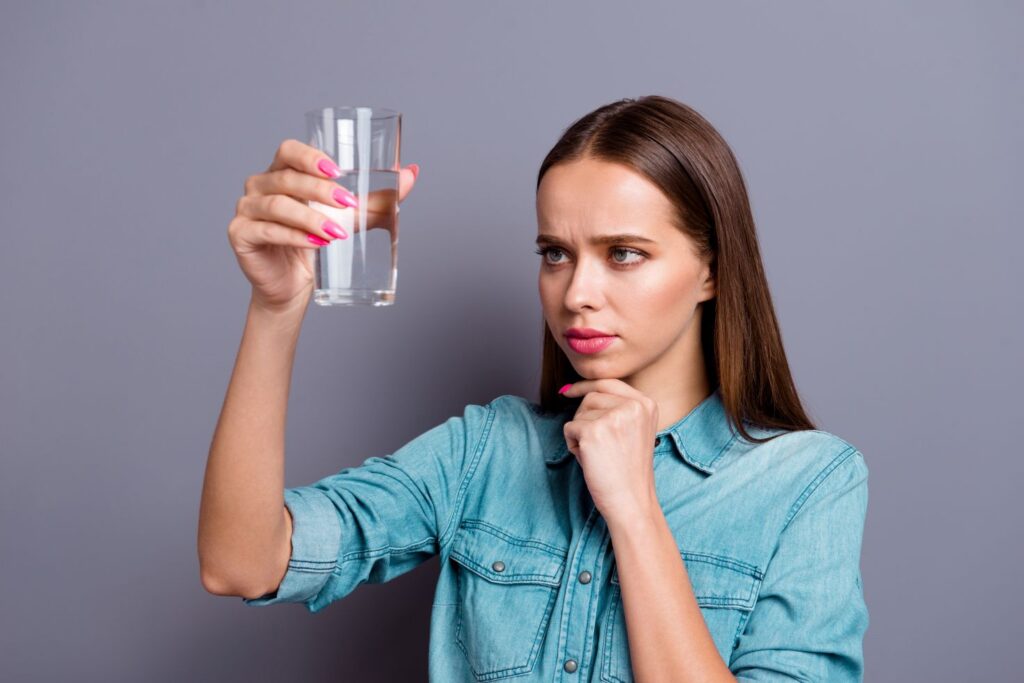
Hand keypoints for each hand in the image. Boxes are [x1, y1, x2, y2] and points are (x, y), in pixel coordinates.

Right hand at [227, 138, 418, 312]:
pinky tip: (315, 244)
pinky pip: (267, 231)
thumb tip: (413, 173)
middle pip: (287, 178)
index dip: (310, 156)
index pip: (289, 150)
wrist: (293, 288)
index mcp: (282, 172)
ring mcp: (247, 210)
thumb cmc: (318, 246)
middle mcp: (260, 186)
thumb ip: (378, 198)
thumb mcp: (351, 219)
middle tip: (348, 205)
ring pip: (277, 205)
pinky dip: (293, 236)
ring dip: (310, 217)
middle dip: (320, 190)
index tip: (337, 170)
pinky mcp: (240, 235)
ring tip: (336, 233)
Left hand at [560, 379, 660, 521]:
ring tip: (597, 455)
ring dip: (580, 434)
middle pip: (591, 397)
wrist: (631, 501)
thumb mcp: (633, 430)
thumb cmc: (627, 470)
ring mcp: (613, 417)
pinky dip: (572, 445)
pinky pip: (569, 428)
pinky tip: (590, 460)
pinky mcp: (593, 431)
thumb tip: (572, 388)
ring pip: (579, 413)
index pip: (609, 382)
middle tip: (596, 445)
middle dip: (584, 419)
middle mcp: (633, 406)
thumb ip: (617, 408)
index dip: (586, 386)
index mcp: (646, 404)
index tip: (568, 391)